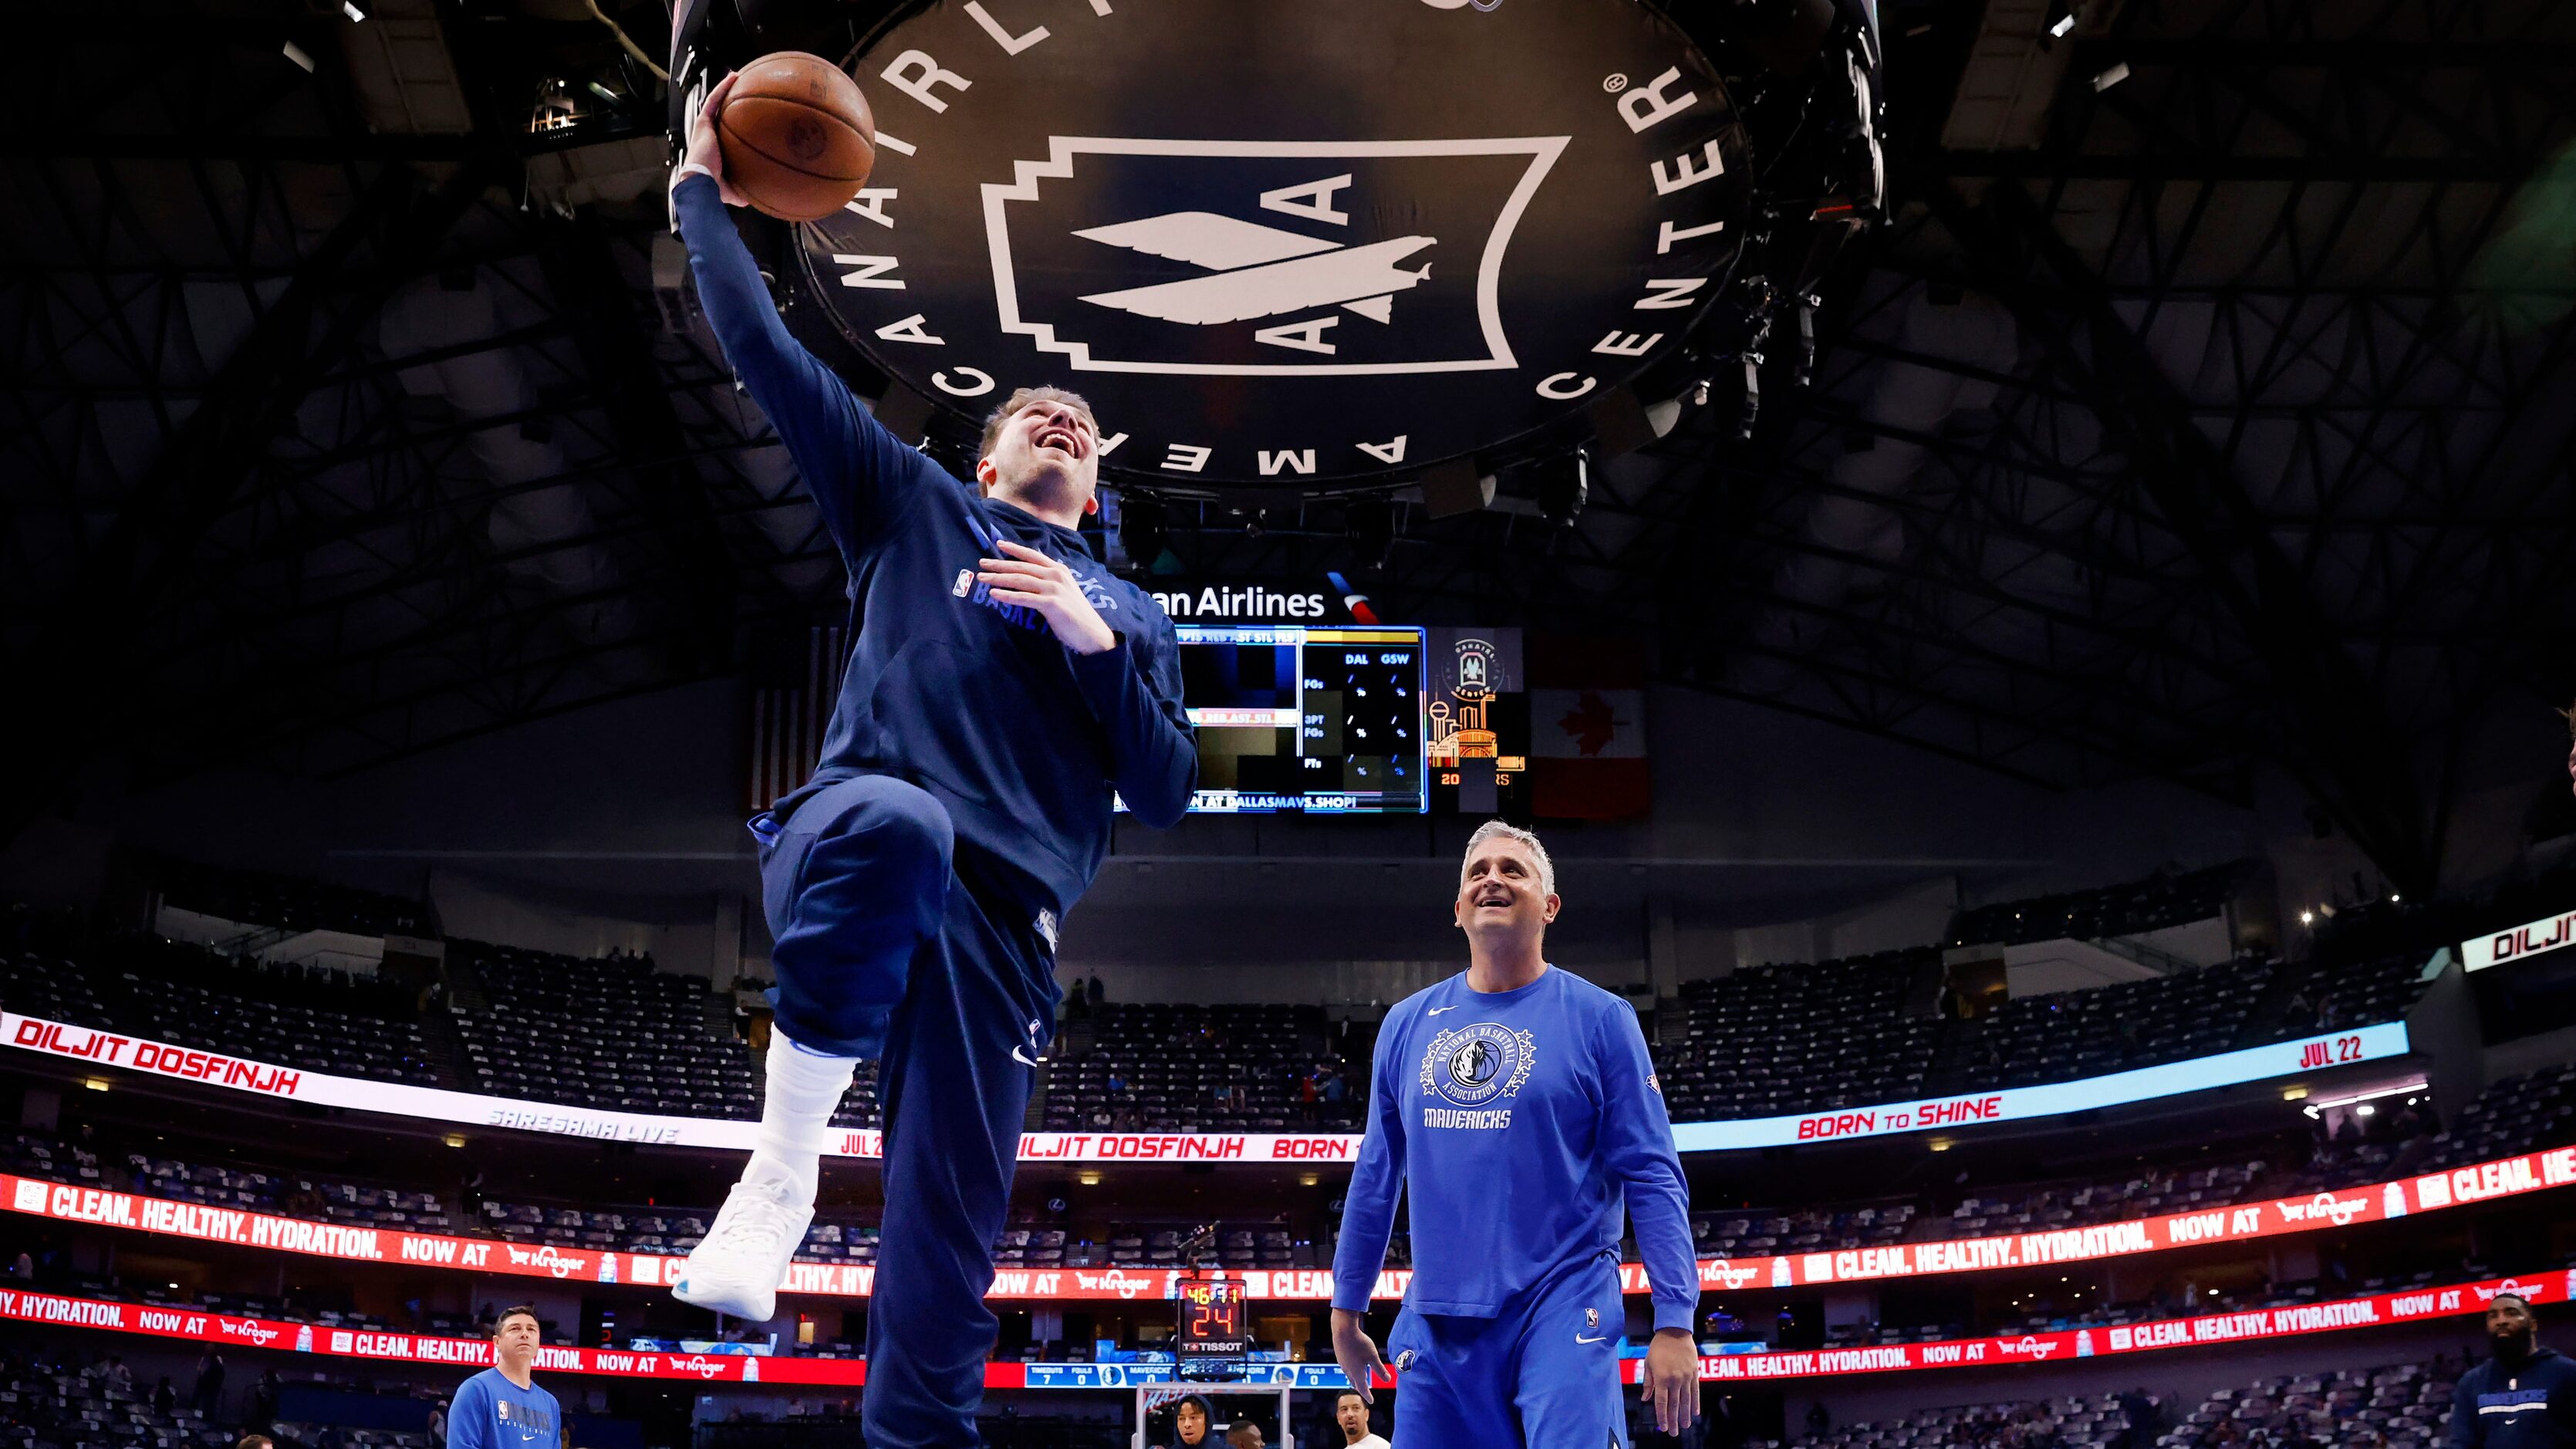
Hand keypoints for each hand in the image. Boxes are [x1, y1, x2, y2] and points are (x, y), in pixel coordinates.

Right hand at [682, 71, 750, 206]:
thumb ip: (743, 191)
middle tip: (741, 92)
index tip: (744, 117)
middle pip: (720, 114)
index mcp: (714, 148)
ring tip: (737, 76)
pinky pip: (714, 99)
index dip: (732, 123)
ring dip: (726, 88)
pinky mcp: (703, 121)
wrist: (701, 182)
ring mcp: (705, 127)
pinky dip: (722, 87)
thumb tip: (755, 198)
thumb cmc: (712, 187)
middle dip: (729, 101)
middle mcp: (708, 135)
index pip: (724, 132)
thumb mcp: (731, 190)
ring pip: (715, 102)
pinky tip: (733, 77)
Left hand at [978, 539, 1116, 654]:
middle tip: (981, 563)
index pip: (1033, 555)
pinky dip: (1007, 595)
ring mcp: (1054, 588)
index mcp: (1059, 570)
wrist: (1092, 632)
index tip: (998, 544)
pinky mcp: (1051, 603)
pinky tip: (994, 594)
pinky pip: (1024, 597)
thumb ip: (1048, 582)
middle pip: (1022, 567)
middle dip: (999, 564)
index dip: (1015, 549)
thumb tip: (1029, 579)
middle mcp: (1056, 575)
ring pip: (1020, 580)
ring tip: (982, 578)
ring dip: (998, 578)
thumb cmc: (1076, 615)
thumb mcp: (1064, 591)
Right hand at [1329, 1308, 1388, 1405]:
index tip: (1372, 1401)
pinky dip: (1351, 1371)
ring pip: (1349, 1375)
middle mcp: (1348, 1370)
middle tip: (1365, 1392)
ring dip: (1355, 1379)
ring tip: (1360, 1380)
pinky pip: (1346, 1367)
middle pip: (1354, 1383)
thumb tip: (1388, 1380)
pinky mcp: (1339, 1356)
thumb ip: (1380, 1369)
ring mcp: (1342, 1363)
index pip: (1363, 1388)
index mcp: (1357, 1372)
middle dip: (1361, 1388)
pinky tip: (1353, 1365)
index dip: (1368, 1395)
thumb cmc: (1360, 1343)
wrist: (1343, 1330)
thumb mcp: (1373, 1356)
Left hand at [1643, 1327, 1698, 1435]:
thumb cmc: (1658, 1347)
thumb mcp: (1648, 1363)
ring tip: (1684, 1426)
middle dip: (1673, 1420)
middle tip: (1673, 1432)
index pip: (1661, 1402)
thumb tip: (1645, 1399)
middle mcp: (1675, 1379)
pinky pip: (1695, 1391)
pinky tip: (1694, 1413)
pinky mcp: (1694, 1373)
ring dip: (1685, 1415)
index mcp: (1661, 1378)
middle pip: (1674, 1405)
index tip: (1662, 1427)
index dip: (1662, 1416)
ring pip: (1686, 1401)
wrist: (1675, 1332)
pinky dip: (1695, 1403)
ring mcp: (1686, 1377)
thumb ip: (1648, 1382)